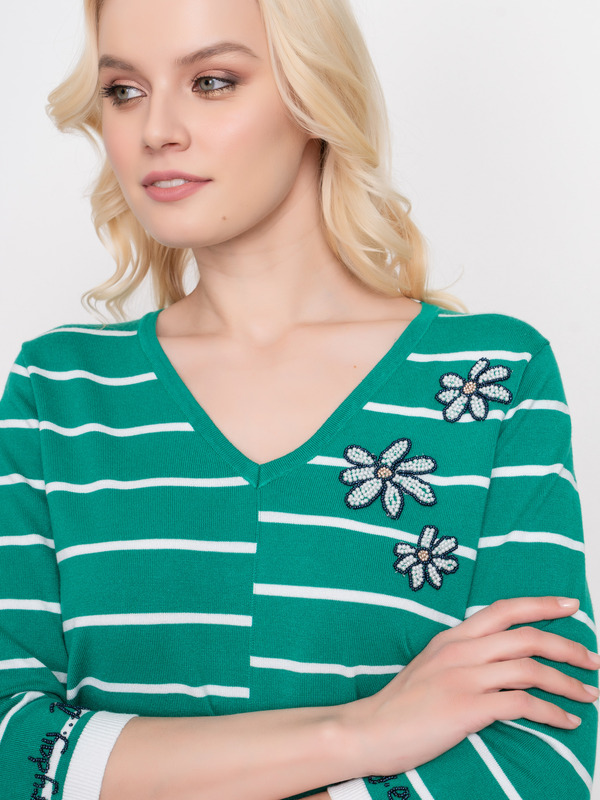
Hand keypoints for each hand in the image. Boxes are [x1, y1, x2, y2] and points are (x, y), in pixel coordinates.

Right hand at [346, 596, 598, 776]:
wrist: (371, 728)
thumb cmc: (402, 702)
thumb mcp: (431, 664)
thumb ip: (463, 655)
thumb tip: (499, 659)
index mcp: (453, 636)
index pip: (505, 609)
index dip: (541, 604)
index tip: (570, 604)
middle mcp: (461, 650)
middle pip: (527, 636)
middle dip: (568, 646)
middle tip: (593, 659)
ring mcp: (464, 677)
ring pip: (531, 669)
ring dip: (568, 683)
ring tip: (589, 695)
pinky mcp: (467, 708)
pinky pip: (523, 705)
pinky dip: (552, 713)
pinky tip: (566, 722)